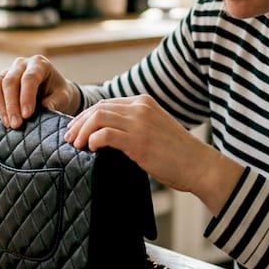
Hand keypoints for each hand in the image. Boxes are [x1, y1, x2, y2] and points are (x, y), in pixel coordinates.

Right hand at [0, 55, 79, 127]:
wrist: (50, 92)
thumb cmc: (57, 94)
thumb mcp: (63, 96)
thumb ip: (56, 101)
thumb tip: (46, 108)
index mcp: (39, 64)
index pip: (29, 78)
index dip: (26, 97)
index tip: (27, 115)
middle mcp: (20, 64)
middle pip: (9, 81)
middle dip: (11, 105)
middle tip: (16, 125)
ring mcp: (5, 71)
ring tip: (8, 124)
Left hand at [65, 94, 241, 210]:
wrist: (199, 165)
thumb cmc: (177, 153)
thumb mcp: (154, 129)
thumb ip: (133, 126)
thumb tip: (106, 135)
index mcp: (143, 102)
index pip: (106, 103)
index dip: (86, 116)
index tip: (75, 129)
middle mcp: (140, 108)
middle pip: (98, 108)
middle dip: (79, 123)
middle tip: (69, 138)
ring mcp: (140, 123)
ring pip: (98, 118)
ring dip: (82, 131)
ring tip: (76, 145)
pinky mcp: (139, 141)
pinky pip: (106, 134)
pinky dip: (93, 140)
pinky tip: (90, 149)